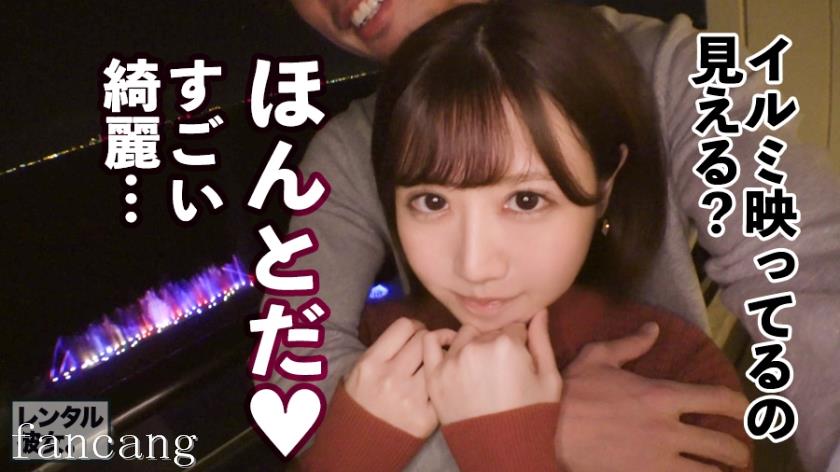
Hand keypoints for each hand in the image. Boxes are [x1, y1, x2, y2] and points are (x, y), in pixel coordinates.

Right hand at [344, 317, 455, 437]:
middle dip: (429, 338)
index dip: (415, 326)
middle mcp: (391, 377)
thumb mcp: (358, 371)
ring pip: (437, 361)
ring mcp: (410, 398)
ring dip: (440, 358)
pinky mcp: (426, 417)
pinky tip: (441, 381)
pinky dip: (442, 381)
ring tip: (438, 361)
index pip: (404, 326)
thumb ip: (382, 350)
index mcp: (372, 363)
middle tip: (430, 345)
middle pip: (424, 340)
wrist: (360, 445)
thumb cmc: (360, 403)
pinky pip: (442, 387)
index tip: (417, 332)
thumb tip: (412, 331)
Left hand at [423, 309, 561, 424]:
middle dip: (497, 345)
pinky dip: (439, 340)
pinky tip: (451, 351)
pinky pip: (429, 343)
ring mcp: (452, 361)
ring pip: (464, 336)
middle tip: (501, 370)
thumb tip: (539, 312)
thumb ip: (542, 341)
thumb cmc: (530, 416)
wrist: (501, 452)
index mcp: (507, 345)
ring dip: (472, 344)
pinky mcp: (435, 376)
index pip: (514, 328)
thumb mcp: (549, 380)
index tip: (519, 360)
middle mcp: (477, 347)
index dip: (519, 343)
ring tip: (480, 368)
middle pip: (489, 333)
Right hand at [555, 322, 750, 470]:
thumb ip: (630, 344)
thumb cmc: (572, 393)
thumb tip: (653, 329)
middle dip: (739, 452)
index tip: (744, 412)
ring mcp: (659, 461)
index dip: (741, 407)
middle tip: (739, 455)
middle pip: (724, 446)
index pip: (719, 400)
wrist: (546, 430)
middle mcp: (669, 430)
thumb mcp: (597, 358)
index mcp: (662, 396)